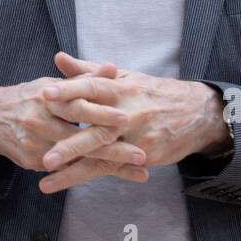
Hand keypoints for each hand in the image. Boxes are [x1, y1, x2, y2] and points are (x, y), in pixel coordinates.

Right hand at [0, 56, 149, 185]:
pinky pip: (67, 170)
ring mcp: (38, 146)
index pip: (78, 106)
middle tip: (142, 154)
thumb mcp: (53, 83)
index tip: (126, 118)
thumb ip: (85, 77)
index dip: (101, 113)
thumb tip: (112, 67)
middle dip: (113, 149)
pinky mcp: (34, 162)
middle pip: (81, 139)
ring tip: (140, 171)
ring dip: (111, 167)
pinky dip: (93, 173)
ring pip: (79, 160)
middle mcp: (42, 123)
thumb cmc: (30, 97)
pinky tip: (118, 175)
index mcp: (49, 99)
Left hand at [36, 52, 229, 192]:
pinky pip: (112, 167)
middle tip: (44, 153)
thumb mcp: (123, 76)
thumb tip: (58, 58)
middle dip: (69, 142)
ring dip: (74, 167)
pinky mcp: (143, 155)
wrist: (196, 112)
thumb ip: (88, 71)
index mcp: (120, 88)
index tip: (44, 94)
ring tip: (46, 177)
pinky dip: (89, 174)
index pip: (92, 87)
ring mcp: (136, 136)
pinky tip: (67, 182)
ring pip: (101, 153)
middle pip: (95, 127)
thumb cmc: (151, 92)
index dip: (68, 90)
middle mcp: (127, 112)